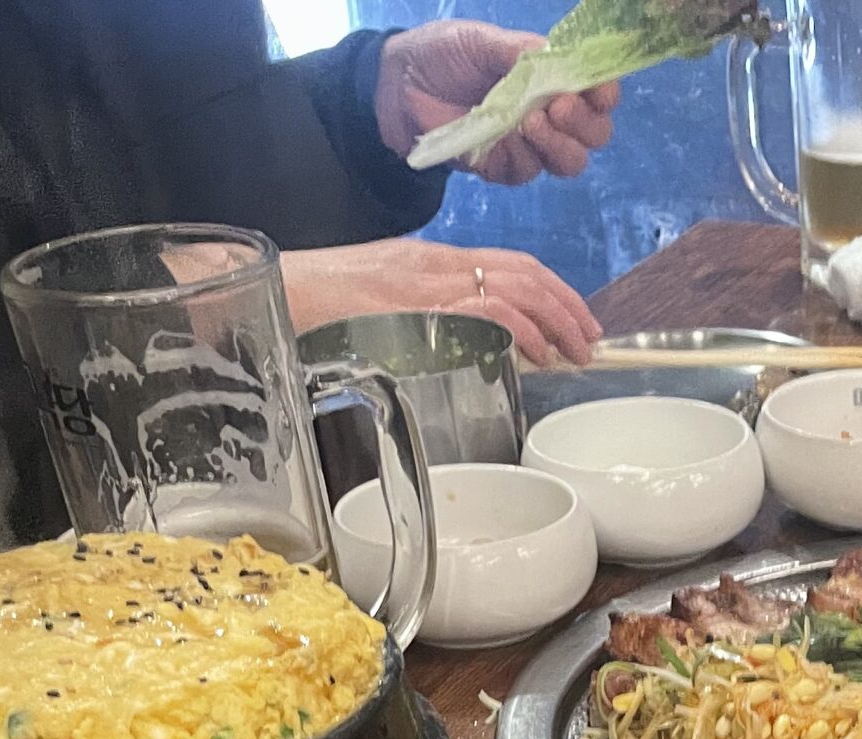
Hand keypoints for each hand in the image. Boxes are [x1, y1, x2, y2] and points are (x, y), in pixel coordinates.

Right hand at [281, 239, 597, 366]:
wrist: (269, 292)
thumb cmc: (314, 310)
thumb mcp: (381, 310)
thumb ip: (424, 322)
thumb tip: (468, 350)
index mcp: (428, 262)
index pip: (508, 264)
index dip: (554, 290)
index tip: (579, 321)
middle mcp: (433, 264)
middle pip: (522, 272)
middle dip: (567, 305)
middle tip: (591, 342)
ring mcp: (424, 283)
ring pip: (512, 287)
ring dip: (555, 321)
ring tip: (576, 353)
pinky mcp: (413, 306)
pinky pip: (482, 310)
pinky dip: (520, 330)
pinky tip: (537, 353)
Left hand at [374, 21, 618, 184]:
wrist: (398, 84)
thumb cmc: (442, 54)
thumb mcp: (483, 41)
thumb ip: (522, 51)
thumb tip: (557, 59)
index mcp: (551, 78)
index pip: (596, 92)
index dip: (605, 94)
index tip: (598, 92)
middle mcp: (549, 114)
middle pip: (594, 135)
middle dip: (585, 124)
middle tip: (560, 107)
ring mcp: (529, 145)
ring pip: (570, 162)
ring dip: (558, 144)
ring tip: (531, 122)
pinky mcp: (504, 167)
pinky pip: (528, 172)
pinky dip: (523, 155)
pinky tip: (507, 136)